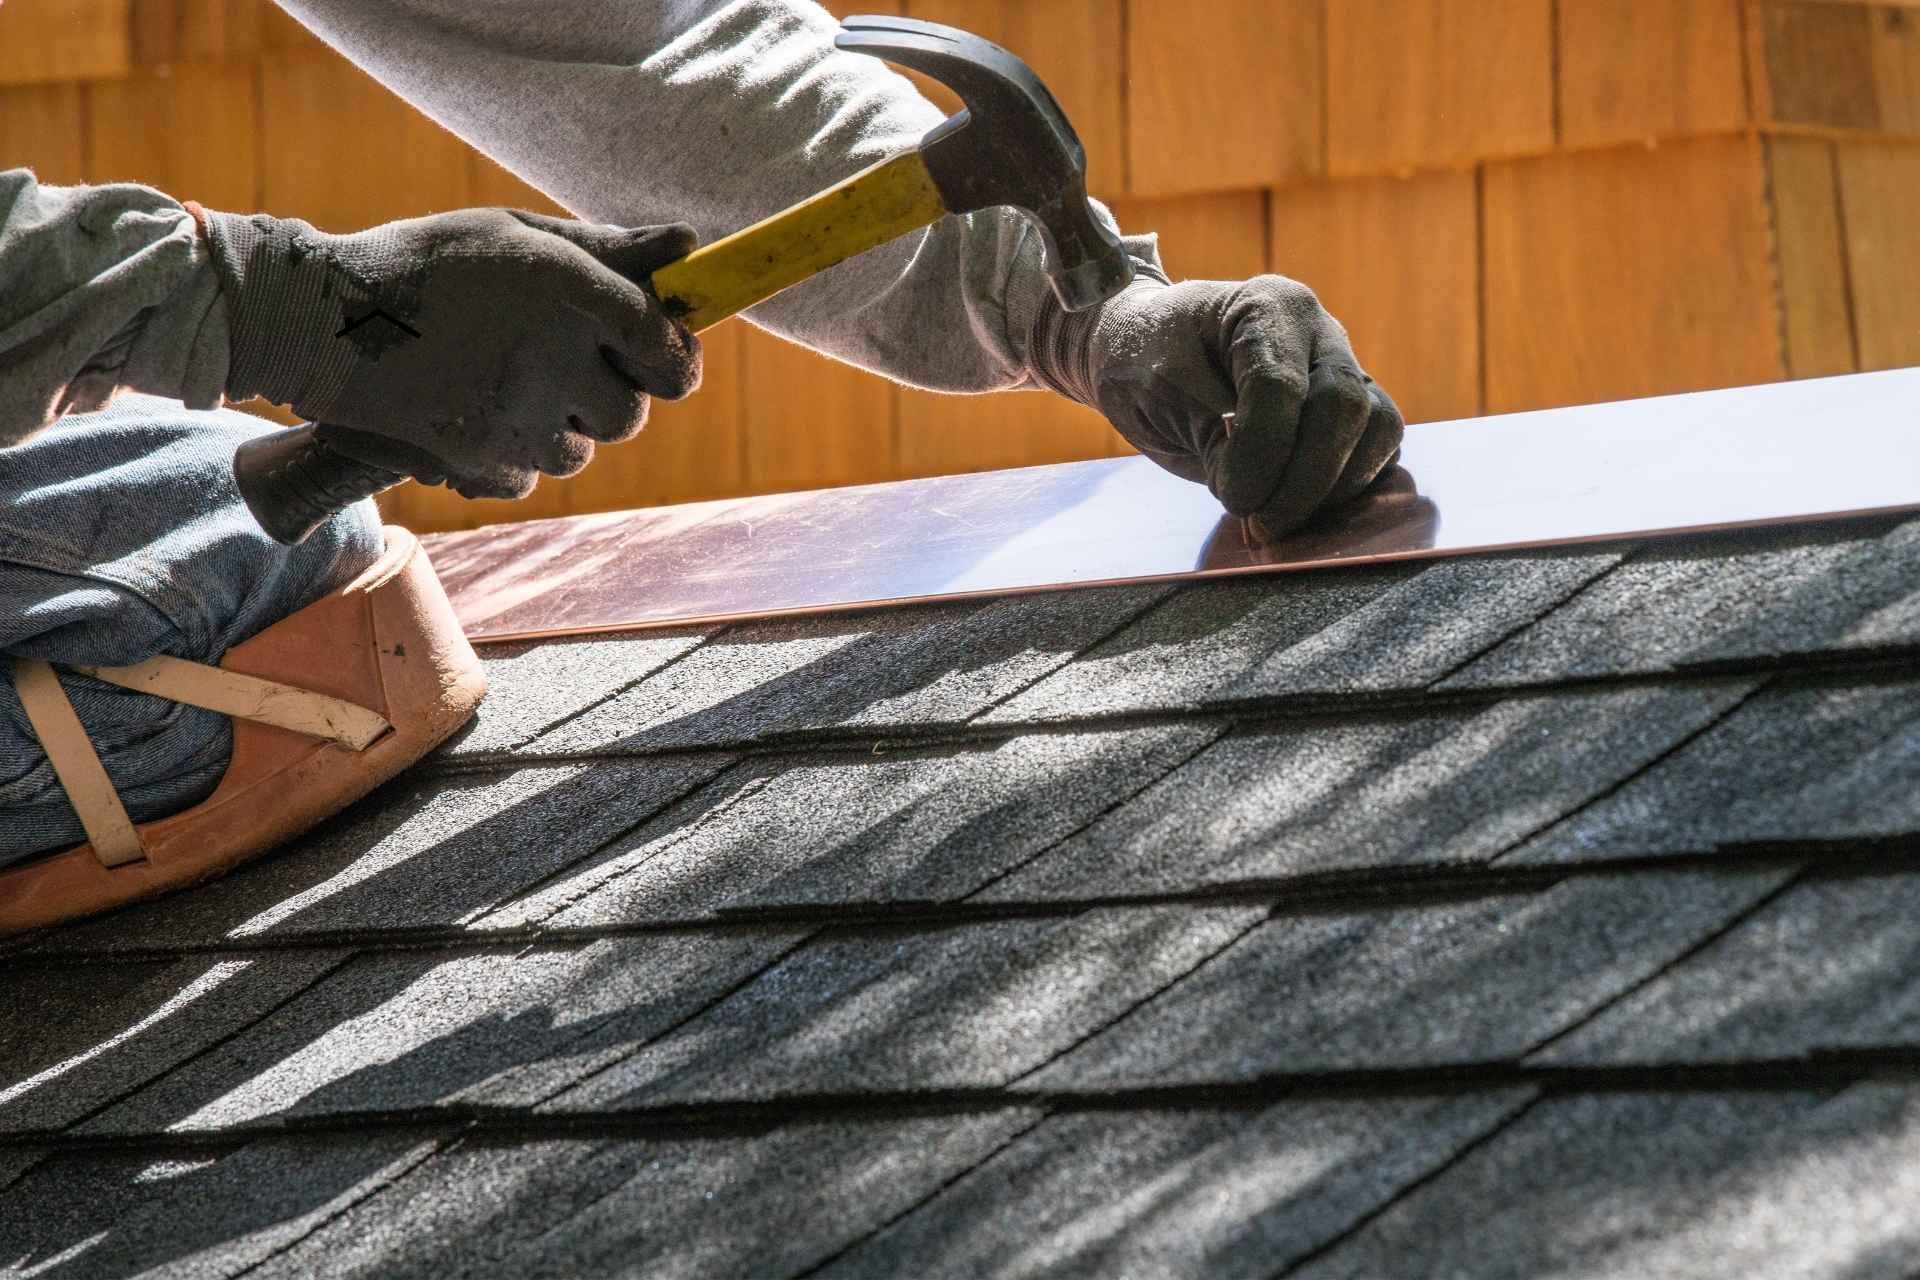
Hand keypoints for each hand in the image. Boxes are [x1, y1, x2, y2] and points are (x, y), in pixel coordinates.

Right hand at [201, 207, 700, 498]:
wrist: (322, 321)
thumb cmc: (429, 265)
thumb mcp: (517, 235)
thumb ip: (607, 249)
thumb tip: (688, 248)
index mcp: (571, 294)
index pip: (668, 352)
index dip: (673, 360)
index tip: (660, 356)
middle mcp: (555, 361)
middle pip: (629, 415)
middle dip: (606, 395)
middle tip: (560, 364)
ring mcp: (518, 419)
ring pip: (581, 451)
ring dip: (558, 425)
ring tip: (502, 380)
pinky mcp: (482, 461)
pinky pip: (529, 476)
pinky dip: (512, 454)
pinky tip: (471, 409)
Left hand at [1030, 274, 1403, 536]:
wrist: (1142, 353)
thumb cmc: (1143, 361)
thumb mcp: (1161, 396)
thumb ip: (1215, 440)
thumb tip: (1264, 497)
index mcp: (1267, 305)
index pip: (1281, 387)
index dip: (1261, 454)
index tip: (1232, 498)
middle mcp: (1318, 331)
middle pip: (1345, 406)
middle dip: (1305, 480)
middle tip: (1260, 523)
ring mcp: (1342, 368)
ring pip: (1380, 428)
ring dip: (1335, 487)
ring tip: (1278, 517)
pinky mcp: (1349, 411)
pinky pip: (1377, 450)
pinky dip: (1346, 488)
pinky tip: (1299, 509)